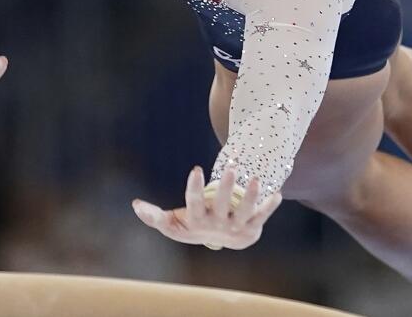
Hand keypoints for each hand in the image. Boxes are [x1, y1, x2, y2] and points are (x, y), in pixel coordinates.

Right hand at [131, 164, 280, 250]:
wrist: (219, 243)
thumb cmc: (192, 226)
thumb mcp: (172, 224)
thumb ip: (154, 216)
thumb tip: (134, 205)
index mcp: (197, 220)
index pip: (194, 203)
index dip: (195, 188)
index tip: (196, 170)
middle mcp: (217, 224)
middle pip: (222, 205)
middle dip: (226, 188)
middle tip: (230, 168)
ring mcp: (236, 226)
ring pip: (245, 211)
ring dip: (251, 197)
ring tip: (255, 179)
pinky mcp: (251, 228)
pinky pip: (262, 217)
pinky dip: (269, 207)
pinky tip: (277, 194)